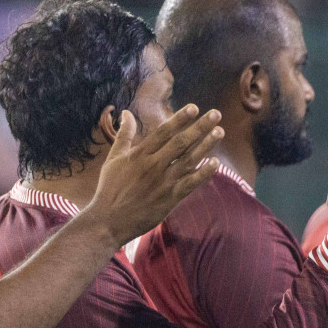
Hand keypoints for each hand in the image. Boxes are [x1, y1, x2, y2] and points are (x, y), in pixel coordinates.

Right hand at [85, 105, 221, 243]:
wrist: (108, 221)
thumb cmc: (110, 188)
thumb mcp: (114, 158)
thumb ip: (124, 134)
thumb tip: (125, 112)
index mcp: (139, 154)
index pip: (163, 132)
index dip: (180, 119)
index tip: (194, 107)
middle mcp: (153, 165)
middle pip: (181, 142)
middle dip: (199, 127)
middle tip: (216, 114)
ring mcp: (163, 182)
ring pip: (189, 160)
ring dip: (206, 145)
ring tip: (220, 132)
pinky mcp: (169, 198)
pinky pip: (190, 183)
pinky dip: (203, 173)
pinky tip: (216, 163)